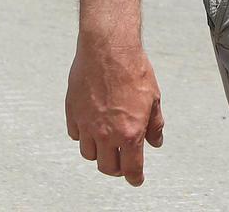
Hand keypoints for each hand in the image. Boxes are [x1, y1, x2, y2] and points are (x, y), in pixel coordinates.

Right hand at [65, 37, 165, 185]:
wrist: (107, 48)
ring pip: (89, 154)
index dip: (135, 178)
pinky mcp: (73, 113)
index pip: (131, 168)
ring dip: (99, 152)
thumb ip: (154, 124)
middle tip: (123, 161)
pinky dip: (83, 135)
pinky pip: (76, 135)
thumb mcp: (153, 98)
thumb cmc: (132, 69)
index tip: (136, 179)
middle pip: (108, 167)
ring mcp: (87, 124)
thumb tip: (155, 141)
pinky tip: (92, 126)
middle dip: (117, 168)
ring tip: (107, 143)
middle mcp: (106, 133)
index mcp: (130, 132)